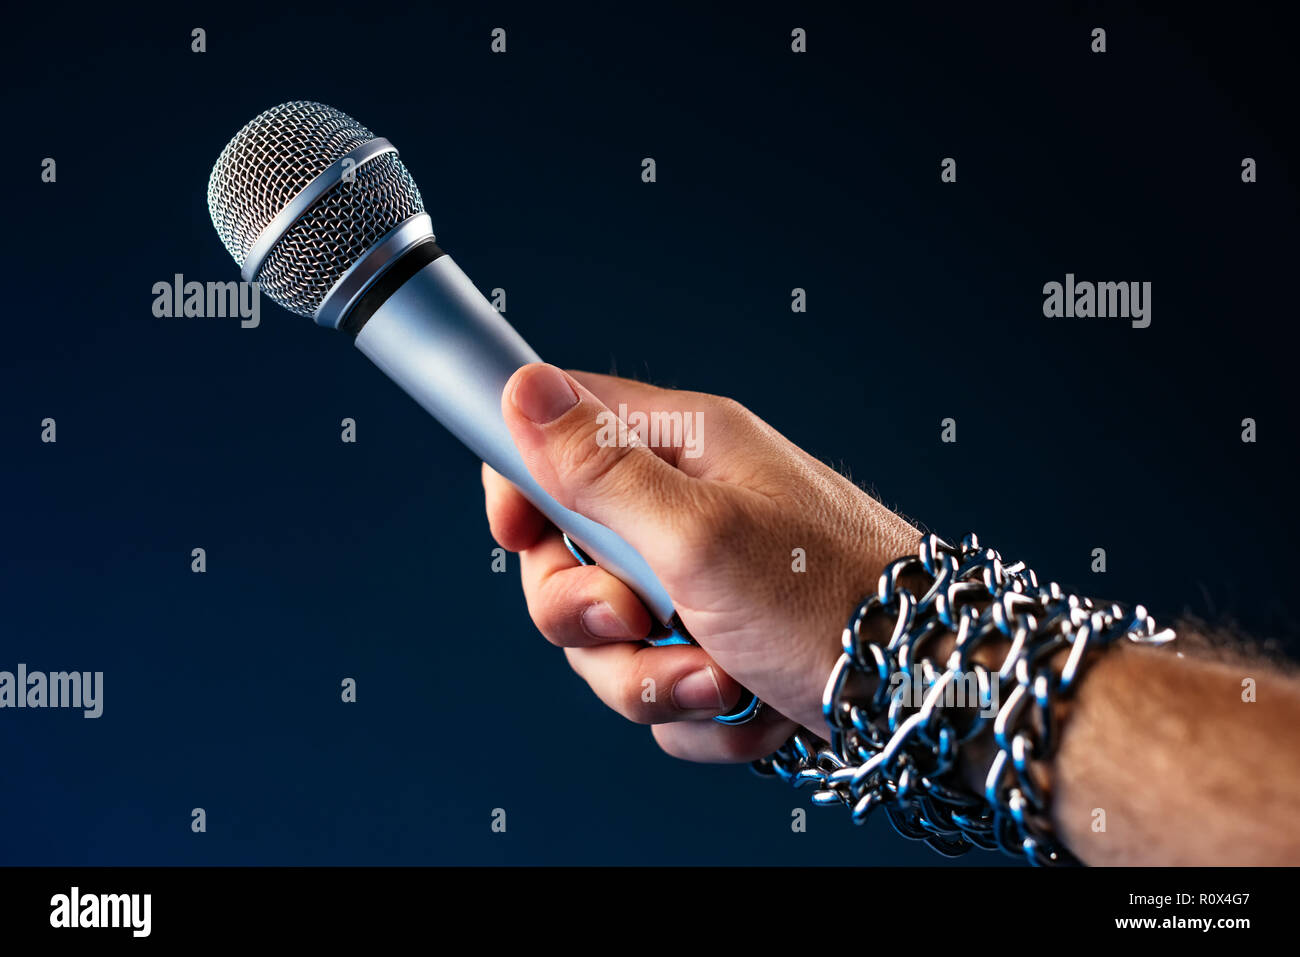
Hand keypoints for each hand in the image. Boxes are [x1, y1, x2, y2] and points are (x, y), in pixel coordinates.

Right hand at [482, 363, 920, 762]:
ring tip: (723, 677)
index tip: (519, 536)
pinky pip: (659, 683)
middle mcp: (689, 505)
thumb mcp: (699, 534)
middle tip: (644, 622)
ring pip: (610, 637)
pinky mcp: (719, 639)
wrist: (927, 694)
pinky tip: (750, 701)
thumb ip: (600, 470)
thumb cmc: (831, 601)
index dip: (522, 483)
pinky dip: (698, 709)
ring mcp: (702, 578)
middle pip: (567, 555)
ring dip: (655, 679)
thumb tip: (523, 388)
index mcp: (683, 448)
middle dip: (592, 616)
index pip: (560, 431)